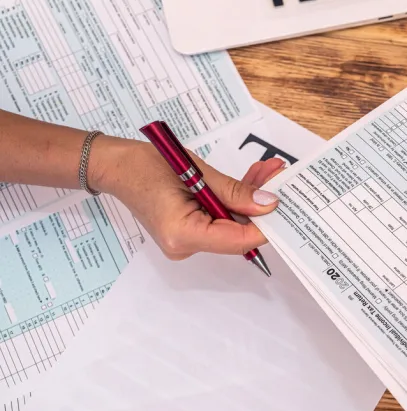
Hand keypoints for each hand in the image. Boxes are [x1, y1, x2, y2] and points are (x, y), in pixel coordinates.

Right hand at [89, 136, 284, 259]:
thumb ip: (234, 191)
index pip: (238, 239)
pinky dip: (235, 199)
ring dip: (250, 196)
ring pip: (232, 222)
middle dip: (261, 203)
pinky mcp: (190, 229)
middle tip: (280, 176)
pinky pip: (221, 217)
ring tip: (268, 171)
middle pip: (238, 231)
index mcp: (184, 235)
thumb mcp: (197, 173)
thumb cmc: (146, 166)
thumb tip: (268, 204)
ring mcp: (188, 239)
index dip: (266, 224)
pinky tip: (251, 178)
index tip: (286, 205)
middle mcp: (186, 245)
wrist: (116, 166)